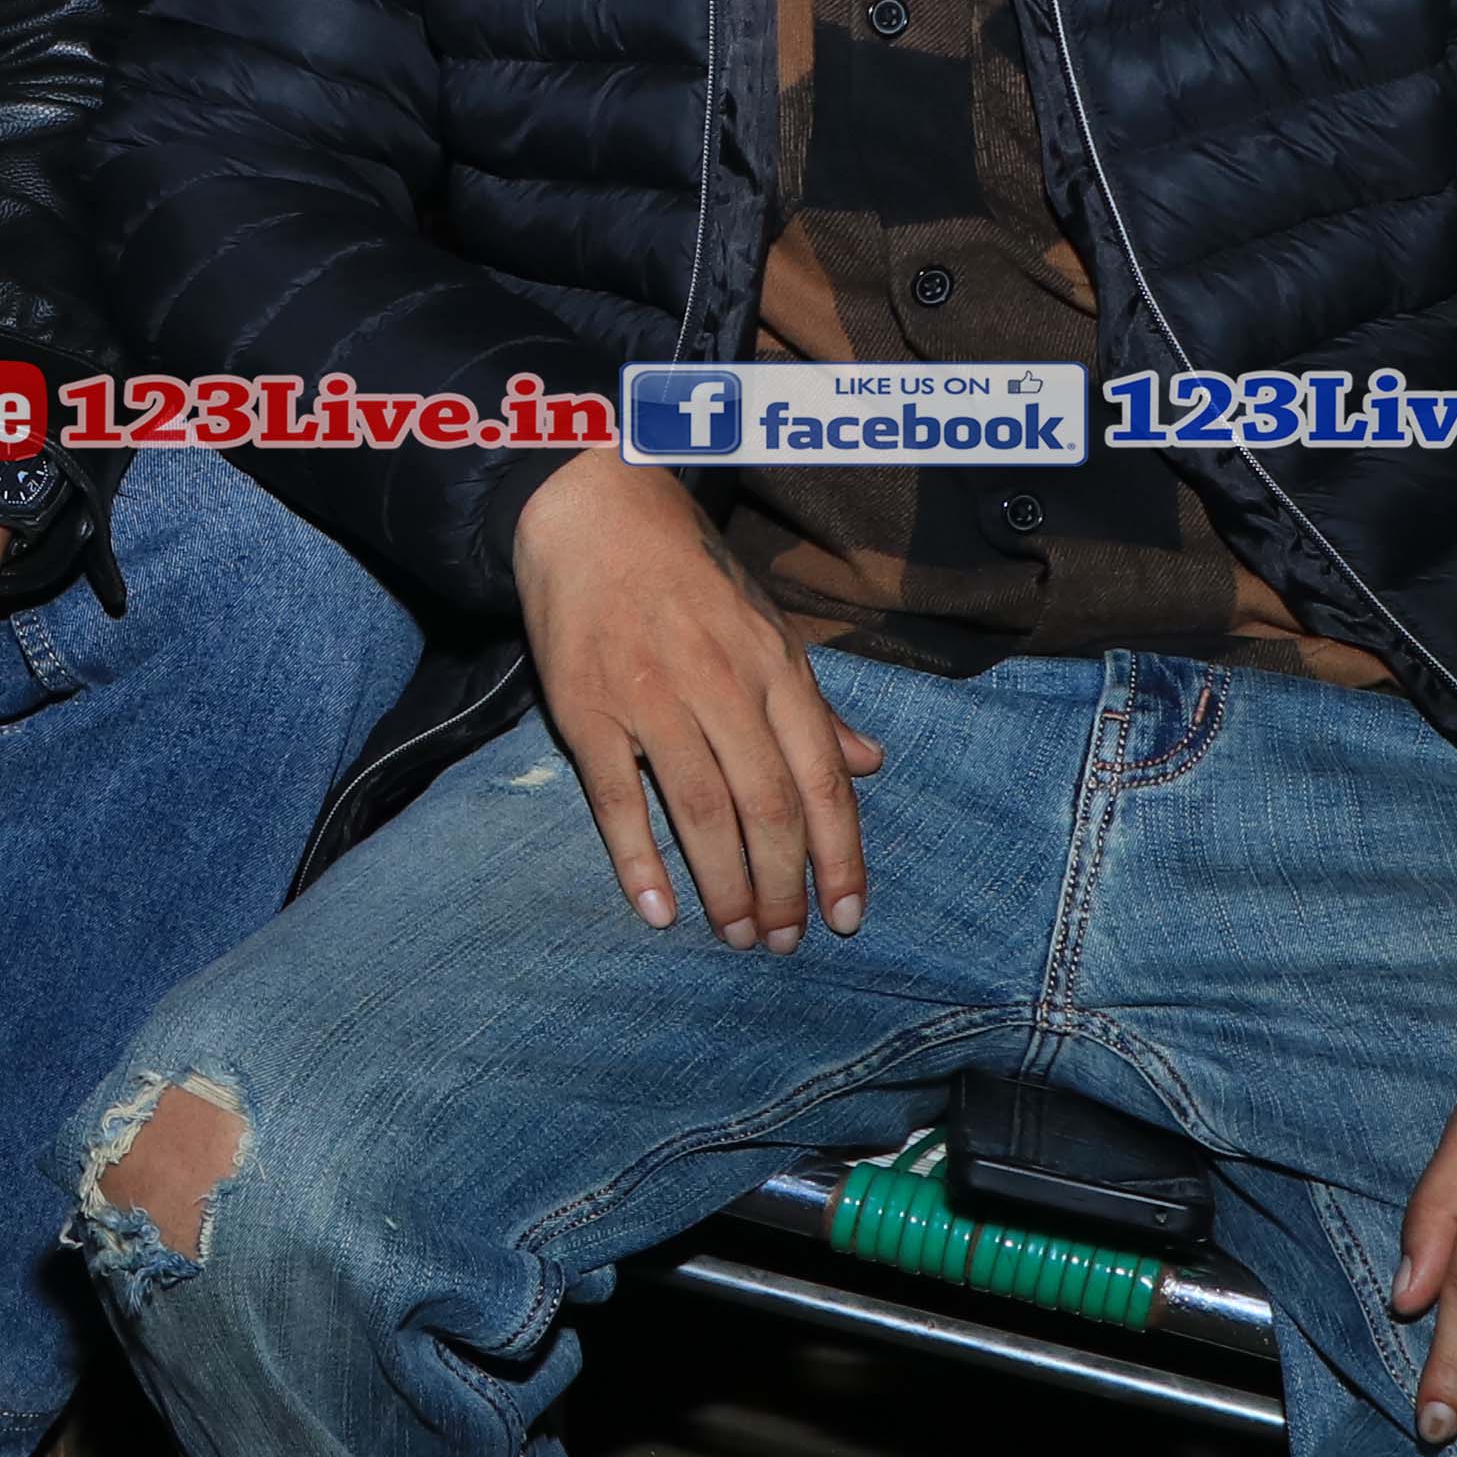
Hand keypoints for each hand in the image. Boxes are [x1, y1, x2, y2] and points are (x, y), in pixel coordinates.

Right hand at [508, 452, 884, 947]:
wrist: (591, 514)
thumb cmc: (688, 573)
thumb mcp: (767, 627)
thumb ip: (815, 705)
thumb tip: (869, 765)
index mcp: (774, 666)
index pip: (821, 778)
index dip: (839, 856)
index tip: (845, 917)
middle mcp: (721, 684)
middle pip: (766, 805)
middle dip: (782, 885)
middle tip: (781, 942)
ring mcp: (650, 696)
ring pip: (701, 810)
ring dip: (724, 885)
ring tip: (737, 935)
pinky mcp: (586, 708)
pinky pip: (617, 798)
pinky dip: (638, 860)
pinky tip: (657, 911)